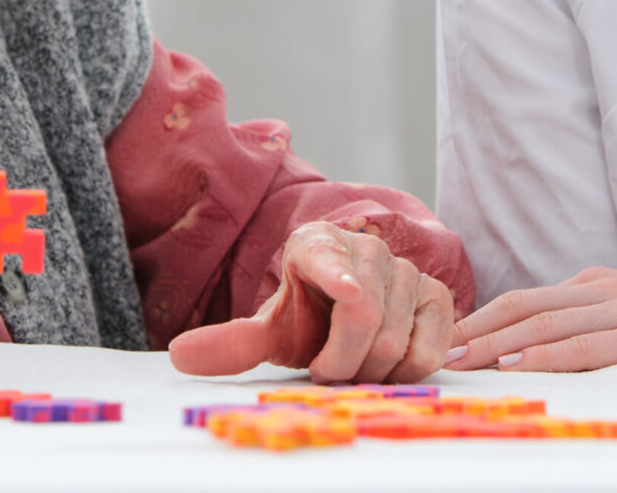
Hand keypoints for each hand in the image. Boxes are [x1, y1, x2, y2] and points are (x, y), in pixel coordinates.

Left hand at [166, 221, 455, 383]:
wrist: (344, 311)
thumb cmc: (306, 317)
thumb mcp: (269, 330)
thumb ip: (231, 343)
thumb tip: (180, 355)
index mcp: (314, 245)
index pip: (325, 259)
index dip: (336, 278)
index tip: (346, 295)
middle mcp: (366, 249)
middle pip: (364, 319)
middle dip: (342, 362)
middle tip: (328, 369)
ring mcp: (406, 269)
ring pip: (396, 339)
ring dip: (373, 370)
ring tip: (356, 364)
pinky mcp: (437, 294)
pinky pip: (431, 345)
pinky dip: (410, 368)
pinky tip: (390, 363)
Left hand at [447, 267, 616, 371]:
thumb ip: (600, 322)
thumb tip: (553, 345)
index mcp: (599, 285)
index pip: (526, 298)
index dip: (483, 317)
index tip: (449, 337)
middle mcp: (603, 291)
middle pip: (523, 306)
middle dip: (476, 328)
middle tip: (436, 349)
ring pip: (543, 324)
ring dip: (496, 343)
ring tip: (460, 360)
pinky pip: (584, 345)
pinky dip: (544, 353)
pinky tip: (517, 363)